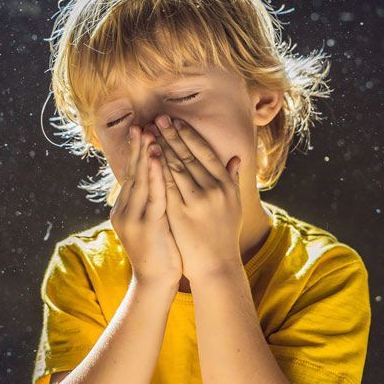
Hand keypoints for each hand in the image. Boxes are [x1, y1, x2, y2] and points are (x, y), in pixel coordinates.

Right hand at [109, 124, 183, 286]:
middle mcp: (125, 210)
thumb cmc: (161, 251)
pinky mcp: (144, 226)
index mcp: (127, 208)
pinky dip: (154, 175)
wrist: (155, 282)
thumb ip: (156, 200)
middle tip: (142, 123)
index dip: (138, 152)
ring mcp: (132, 218)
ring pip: (140, 181)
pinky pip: (151, 195)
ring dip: (145, 156)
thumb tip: (162, 179)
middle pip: (133, 172)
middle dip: (138, 147)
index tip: (143, 130)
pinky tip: (157, 159)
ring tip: (149, 133)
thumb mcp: (155, 221)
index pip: (133, 174)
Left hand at [150, 115, 242, 282]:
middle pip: (189, 156)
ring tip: (150, 133)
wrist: (216, 265)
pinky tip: (147, 157)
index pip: (205, 152)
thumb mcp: (234, 205)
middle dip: (171, 135)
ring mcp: (197, 201)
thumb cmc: (224, 235)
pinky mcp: (181, 213)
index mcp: (226, 185)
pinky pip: (166, 186)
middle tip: (158, 118)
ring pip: (176, 167)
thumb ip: (233, 179)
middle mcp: (214, 190)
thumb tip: (235, 158)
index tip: (177, 121)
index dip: (189, 135)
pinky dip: (157, 169)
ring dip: (161, 147)